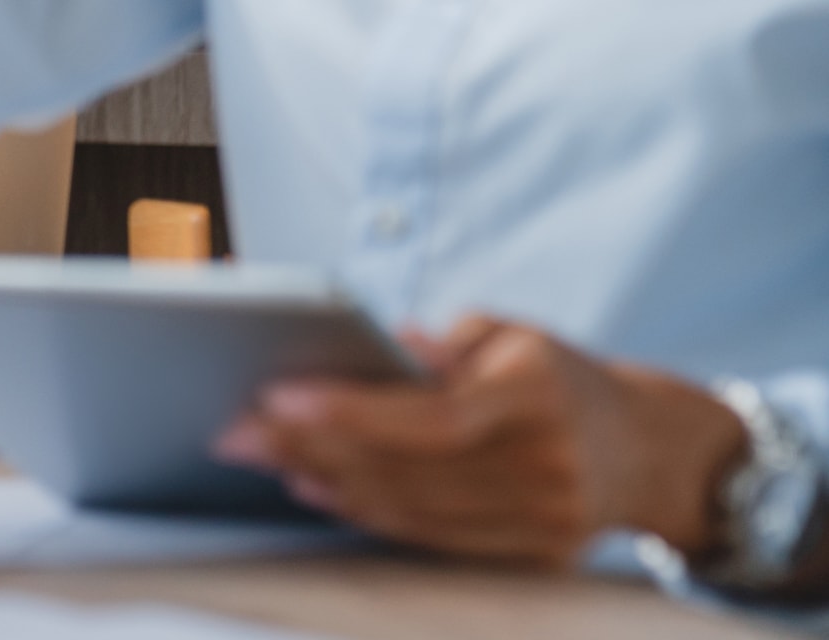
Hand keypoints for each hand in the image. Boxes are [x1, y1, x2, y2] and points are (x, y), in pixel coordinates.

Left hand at [212, 315, 747, 565]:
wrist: (651, 449)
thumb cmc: (559, 374)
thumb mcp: (513, 331)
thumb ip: (443, 340)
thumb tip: (373, 345)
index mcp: (538, 396)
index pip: (429, 416)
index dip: (349, 411)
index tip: (275, 397)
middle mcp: (546, 465)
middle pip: (406, 468)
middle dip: (310, 447)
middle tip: (236, 430)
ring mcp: (544, 520)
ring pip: (411, 510)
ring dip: (327, 482)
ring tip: (266, 455)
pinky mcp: (535, 556)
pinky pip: (433, 538)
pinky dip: (369, 513)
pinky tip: (321, 487)